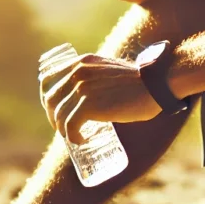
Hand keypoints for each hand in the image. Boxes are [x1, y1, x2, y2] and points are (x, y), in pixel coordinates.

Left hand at [39, 53, 161, 142]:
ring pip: (59, 115)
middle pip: (50, 99)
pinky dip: (73, 137)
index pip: (49, 80)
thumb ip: (97, 76)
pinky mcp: (89, 105)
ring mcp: (82, 89)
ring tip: (75, 137)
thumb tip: (91, 94)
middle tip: (65, 129)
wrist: (155, 84)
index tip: (57, 113)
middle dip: (53, 117)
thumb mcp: (110, 70)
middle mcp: (77, 72)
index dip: (49, 100)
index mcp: (81, 62)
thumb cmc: (139, 82)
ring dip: (63, 130)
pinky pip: (70, 126)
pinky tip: (81, 141)